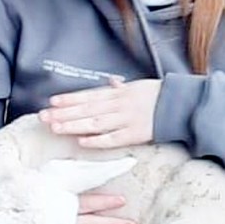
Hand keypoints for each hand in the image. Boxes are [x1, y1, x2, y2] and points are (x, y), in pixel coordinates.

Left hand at [40, 78, 161, 147]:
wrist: (181, 105)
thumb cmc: (159, 95)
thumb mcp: (138, 86)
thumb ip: (122, 87)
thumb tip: (110, 82)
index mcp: (118, 93)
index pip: (89, 96)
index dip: (70, 99)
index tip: (51, 102)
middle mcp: (118, 104)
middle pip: (86, 109)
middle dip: (64, 114)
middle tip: (43, 117)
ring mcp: (126, 119)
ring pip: (95, 123)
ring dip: (74, 126)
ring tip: (55, 128)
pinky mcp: (135, 134)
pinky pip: (113, 138)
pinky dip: (97, 140)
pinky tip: (81, 141)